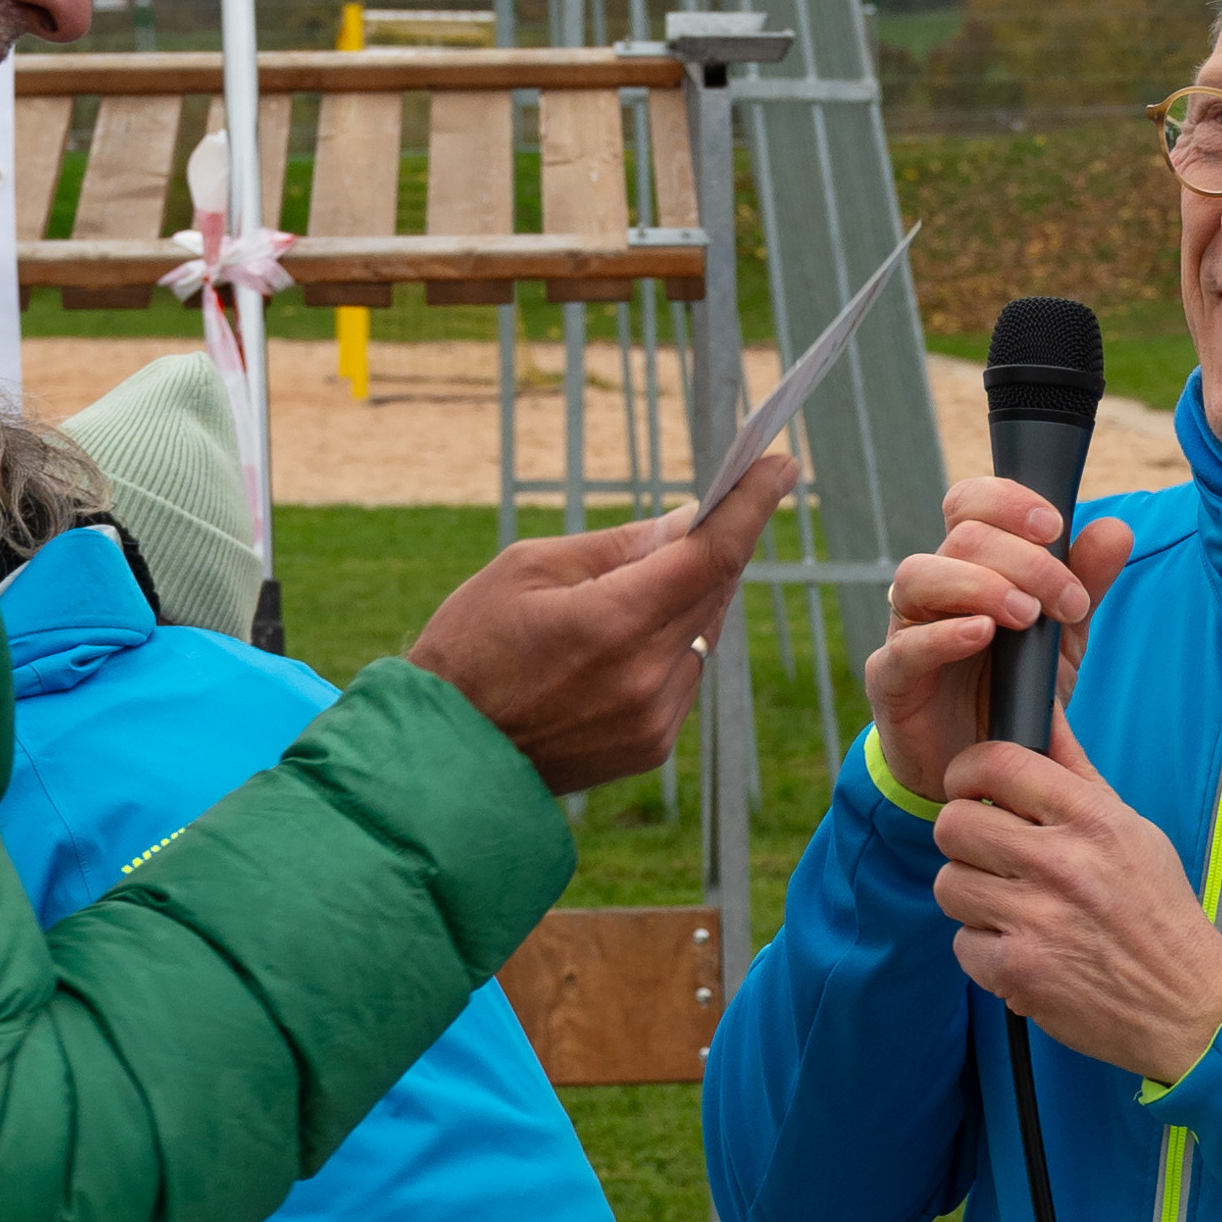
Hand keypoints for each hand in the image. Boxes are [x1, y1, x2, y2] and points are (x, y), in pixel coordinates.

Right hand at [409, 452, 793, 789]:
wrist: (441, 756)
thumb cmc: (469, 648)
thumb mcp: (529, 569)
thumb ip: (618, 546)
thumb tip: (688, 522)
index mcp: (612, 623)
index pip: (710, 555)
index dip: (751, 505)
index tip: (781, 465)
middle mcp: (647, 678)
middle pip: (714, 591)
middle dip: (715, 547)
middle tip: (709, 510)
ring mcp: (654, 719)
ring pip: (701, 635)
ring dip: (686, 600)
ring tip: (632, 590)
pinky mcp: (652, 746)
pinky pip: (684, 676)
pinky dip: (668, 646)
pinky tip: (619, 645)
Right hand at [862, 476, 1136, 811]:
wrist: (980, 767)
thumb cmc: (1012, 691)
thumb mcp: (1062, 639)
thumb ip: (1085, 586)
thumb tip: (1115, 528)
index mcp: (970, 566)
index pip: (972, 503)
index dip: (1009, 501)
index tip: (1055, 528)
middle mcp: (934, 589)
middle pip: (961, 537)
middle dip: (1024, 560)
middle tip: (1065, 602)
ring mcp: (907, 631)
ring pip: (919, 575)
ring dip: (982, 585)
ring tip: (1026, 617)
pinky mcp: (891, 680)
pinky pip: (907, 646)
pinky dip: (945, 635)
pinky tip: (983, 635)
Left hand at [933, 716, 1221, 1083]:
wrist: (1188, 1004)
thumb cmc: (1158, 911)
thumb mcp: (1130, 829)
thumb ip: (1076, 772)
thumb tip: (1043, 711)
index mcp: (1093, 819)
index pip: (996, 763)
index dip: (967, 771)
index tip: (970, 787)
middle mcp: (1062, 864)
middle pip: (954, 824)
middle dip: (964, 838)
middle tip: (989, 854)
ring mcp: (1037, 920)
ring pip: (949, 885)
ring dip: (973, 897)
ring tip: (1011, 907)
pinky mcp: (1018, 972)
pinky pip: (962, 944)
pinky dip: (985, 951)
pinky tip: (1023, 949)